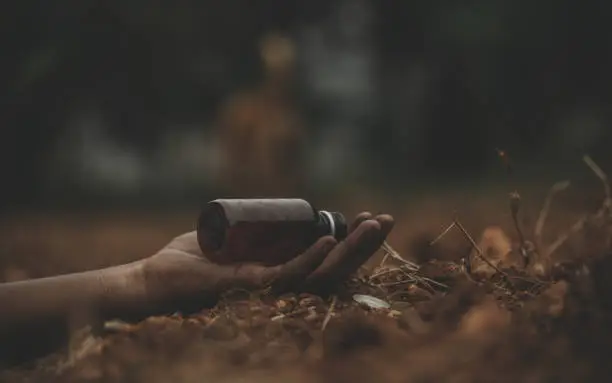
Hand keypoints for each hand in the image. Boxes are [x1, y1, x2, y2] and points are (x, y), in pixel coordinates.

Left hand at [141, 212, 393, 312]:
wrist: (153, 280)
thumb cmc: (187, 260)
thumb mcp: (230, 236)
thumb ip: (252, 229)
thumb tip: (275, 212)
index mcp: (279, 272)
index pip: (326, 258)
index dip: (352, 240)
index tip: (370, 216)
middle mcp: (280, 285)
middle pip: (332, 267)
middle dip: (363, 245)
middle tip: (387, 220)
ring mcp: (267, 290)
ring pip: (319, 273)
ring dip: (349, 250)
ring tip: (374, 225)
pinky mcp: (249, 288)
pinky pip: (288, 276)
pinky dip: (312, 259)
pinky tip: (330, 240)